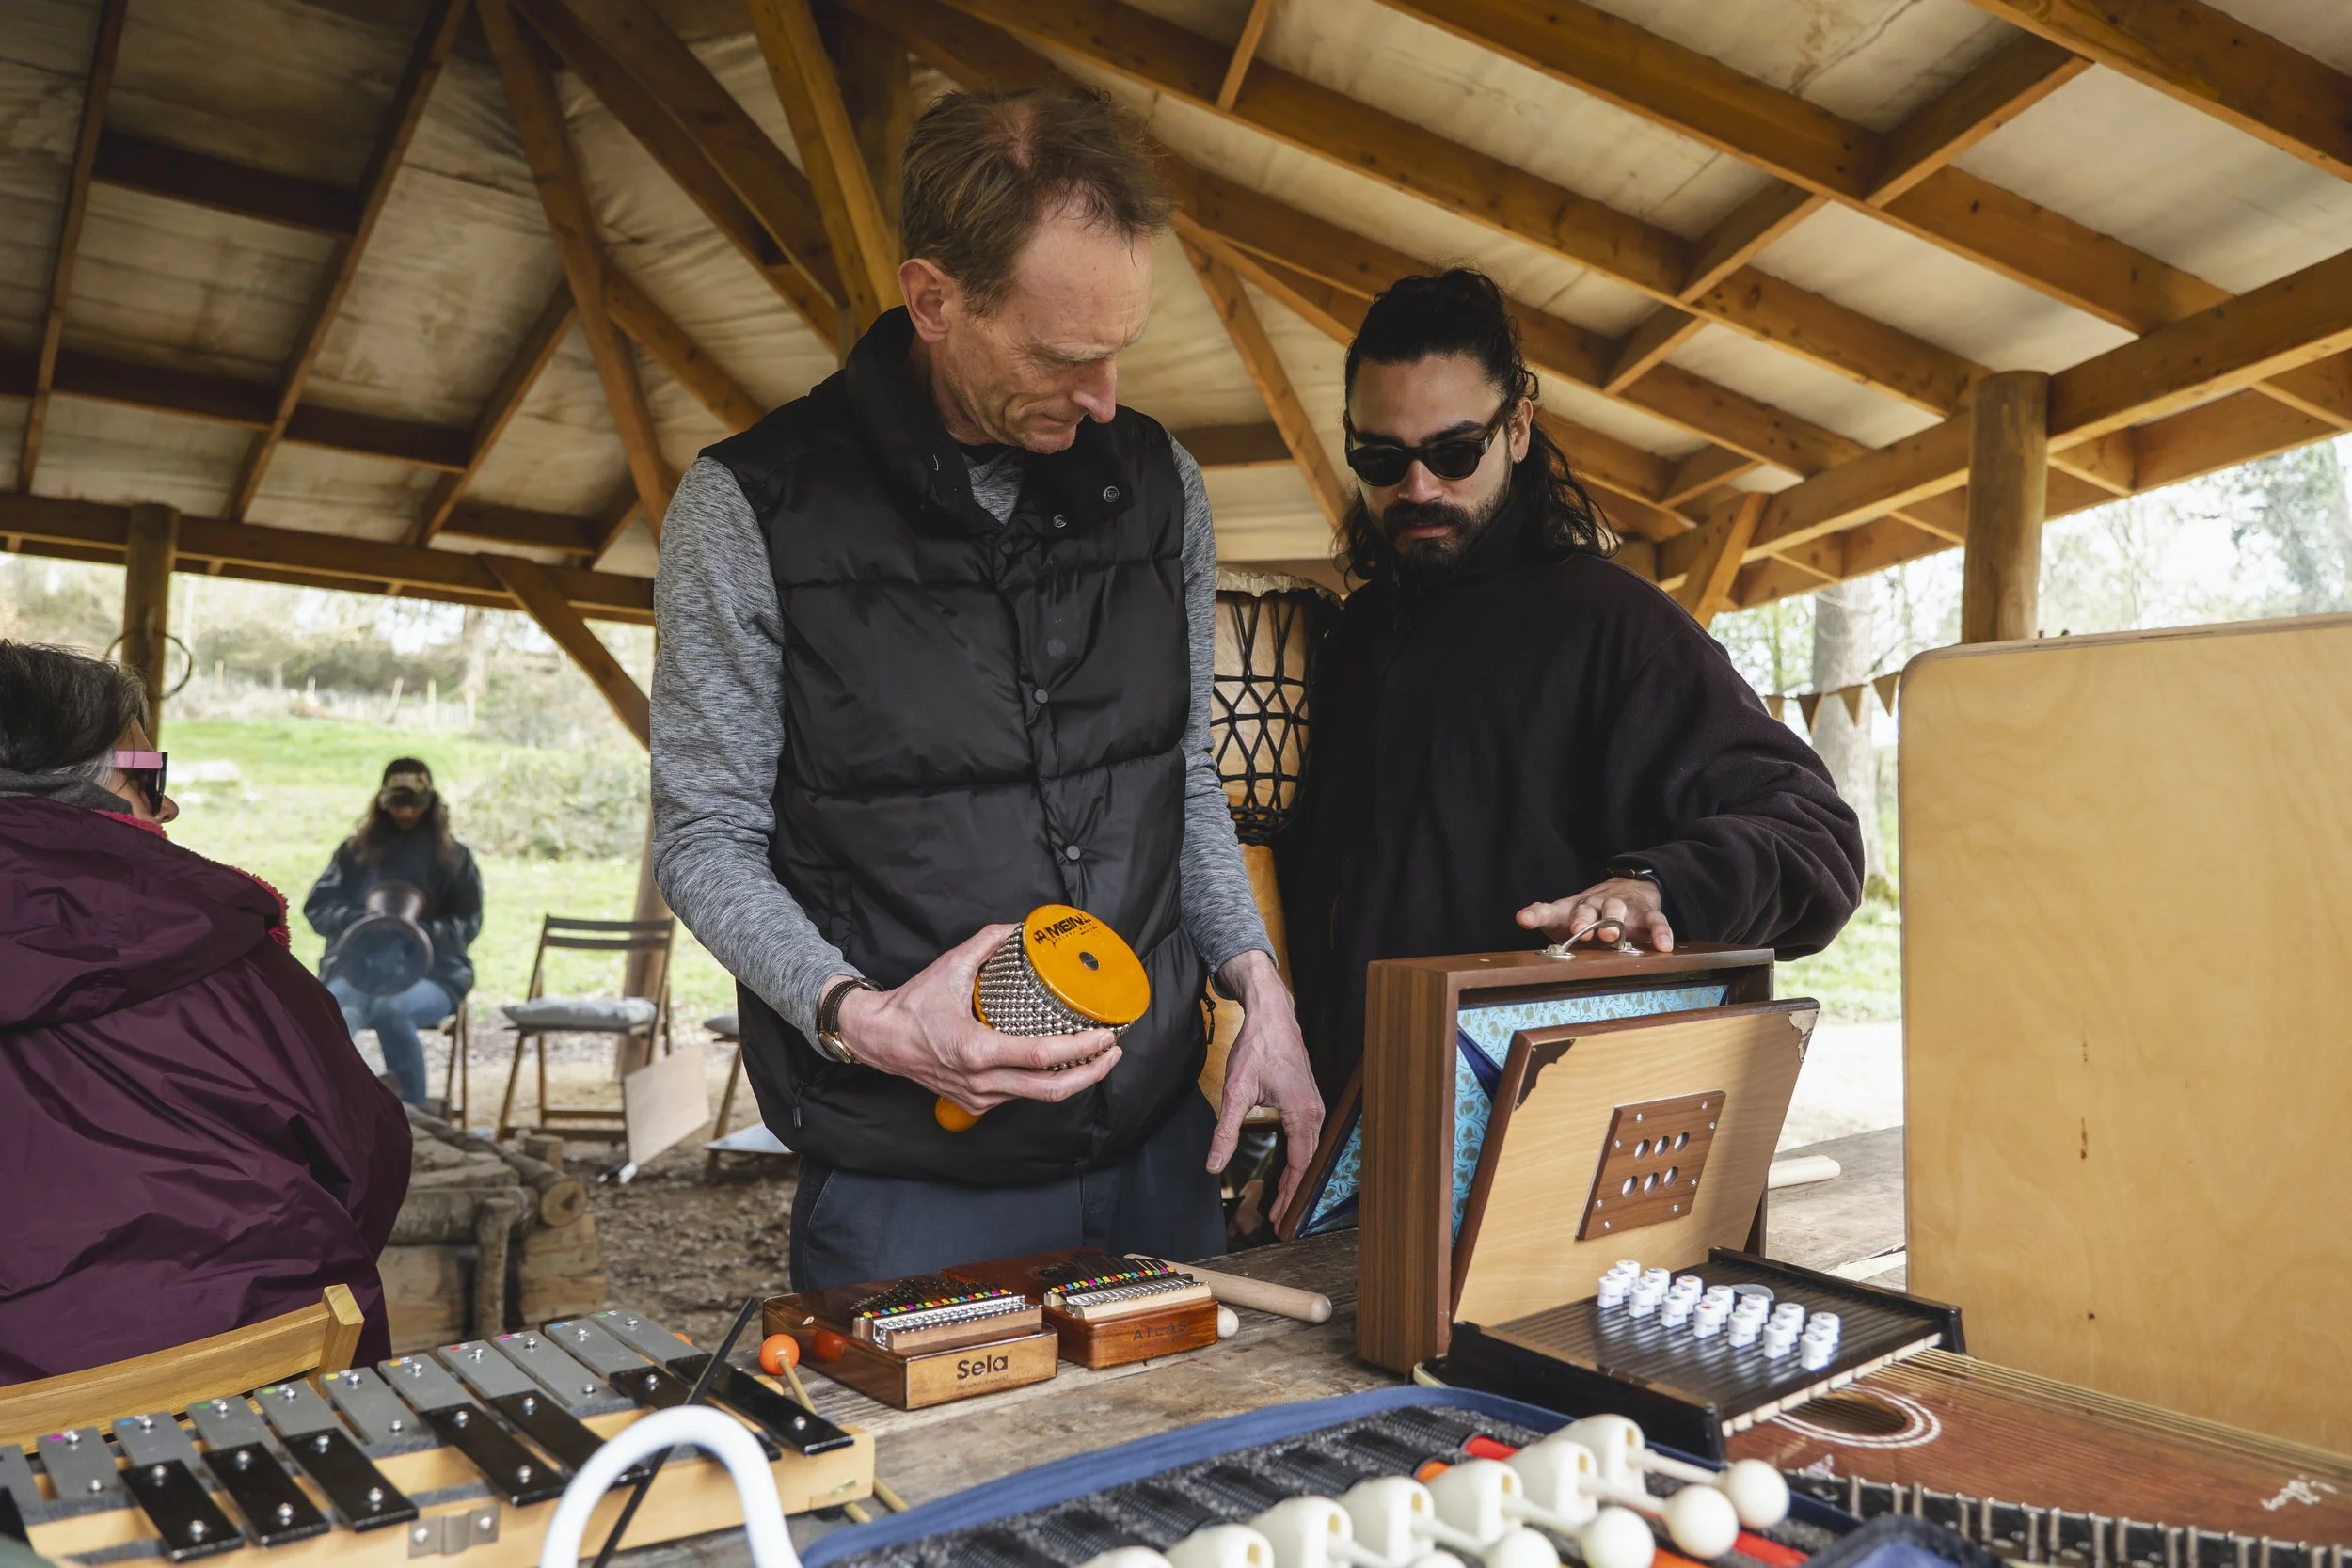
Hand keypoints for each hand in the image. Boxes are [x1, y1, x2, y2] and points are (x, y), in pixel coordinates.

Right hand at [831, 925, 1120, 1113]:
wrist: (879, 1040)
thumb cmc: (911, 1006)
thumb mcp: (949, 966)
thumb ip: (987, 943)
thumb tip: (1020, 927)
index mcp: (977, 1050)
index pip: (1042, 1056)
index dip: (1081, 1049)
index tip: (1106, 1035)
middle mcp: (981, 1081)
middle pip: (1052, 1089)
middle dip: (1091, 1072)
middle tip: (1112, 1051)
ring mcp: (979, 1097)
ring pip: (1039, 1097)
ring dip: (1073, 1079)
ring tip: (1095, 1056)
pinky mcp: (976, 1104)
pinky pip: (1020, 1097)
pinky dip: (1046, 1082)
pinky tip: (1060, 1064)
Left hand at [1207, 950, 1325, 1224]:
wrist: (1272, 1014)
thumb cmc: (1257, 1047)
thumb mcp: (1235, 1091)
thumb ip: (1226, 1132)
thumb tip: (1213, 1166)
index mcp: (1301, 1112)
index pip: (1298, 1164)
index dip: (1288, 1194)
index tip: (1277, 1217)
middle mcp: (1314, 1110)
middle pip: (1307, 1161)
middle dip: (1293, 1191)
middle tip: (1277, 1217)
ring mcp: (1315, 1103)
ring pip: (1309, 1149)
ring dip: (1296, 1175)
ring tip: (1282, 1198)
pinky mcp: (1309, 1098)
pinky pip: (1308, 1136)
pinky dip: (1298, 1156)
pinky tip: (1288, 1167)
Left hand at [1516, 877, 1673, 950]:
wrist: (1630, 888)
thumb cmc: (1593, 913)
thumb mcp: (1567, 920)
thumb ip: (1547, 925)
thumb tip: (1523, 925)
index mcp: (1574, 909)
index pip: (1551, 910)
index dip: (1537, 914)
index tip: (1524, 920)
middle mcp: (1596, 904)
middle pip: (1586, 908)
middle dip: (1582, 919)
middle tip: (1580, 932)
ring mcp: (1623, 908)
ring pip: (1617, 909)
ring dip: (1613, 920)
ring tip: (1611, 935)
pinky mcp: (1647, 914)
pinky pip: (1656, 922)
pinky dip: (1660, 933)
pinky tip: (1662, 946)